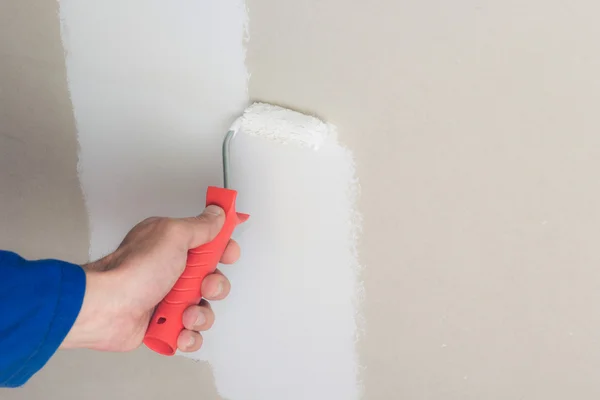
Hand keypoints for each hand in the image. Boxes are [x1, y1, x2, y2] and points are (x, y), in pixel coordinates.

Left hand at [61, 205, 238, 352]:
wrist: (105, 309)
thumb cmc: (132, 271)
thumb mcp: (173, 235)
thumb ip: (200, 225)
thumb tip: (217, 214)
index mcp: (173, 244)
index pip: (210, 242)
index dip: (224, 248)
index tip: (228, 252)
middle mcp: (172, 270)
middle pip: (213, 277)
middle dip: (214, 285)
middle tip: (202, 285)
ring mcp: (167, 297)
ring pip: (204, 308)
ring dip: (200, 314)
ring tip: (184, 314)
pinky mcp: (163, 323)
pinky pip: (190, 333)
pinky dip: (188, 335)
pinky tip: (179, 329)